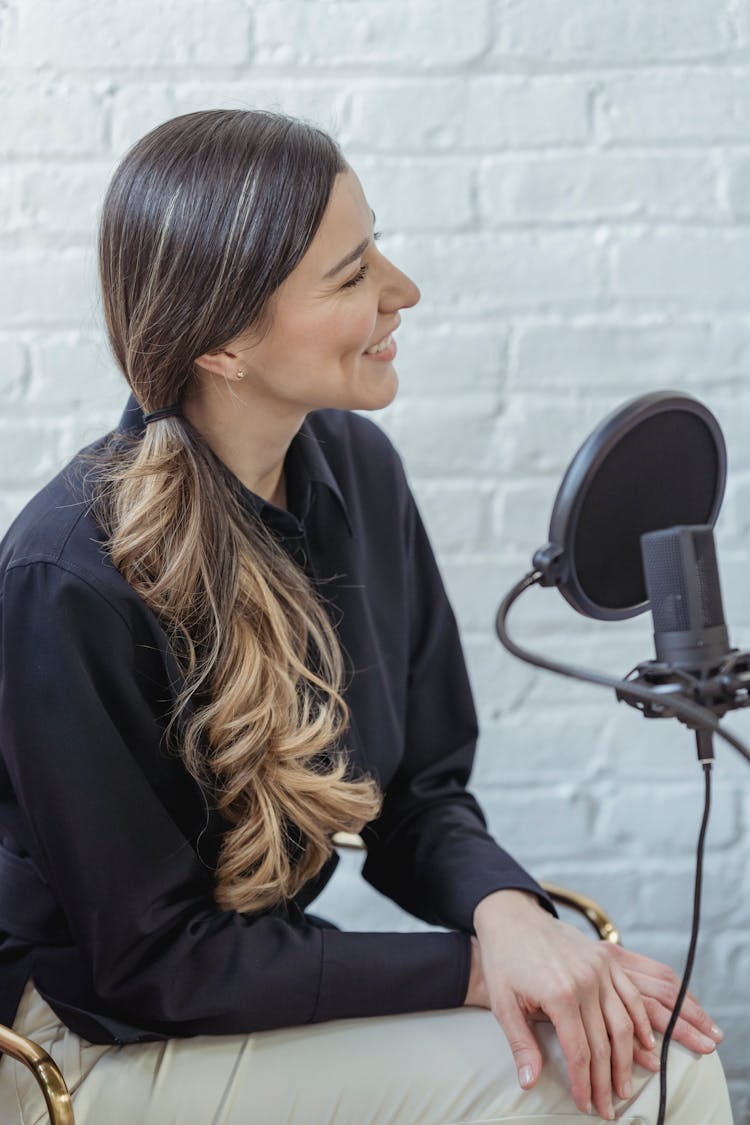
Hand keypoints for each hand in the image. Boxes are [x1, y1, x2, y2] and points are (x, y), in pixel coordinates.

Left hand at [464, 890, 721, 1120]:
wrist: (512, 916)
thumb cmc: (504, 959)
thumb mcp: (503, 1003)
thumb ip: (521, 1044)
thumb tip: (530, 1083)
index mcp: (559, 993)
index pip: (579, 1052)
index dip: (584, 1084)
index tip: (585, 1105)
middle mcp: (585, 981)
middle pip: (604, 1044)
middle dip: (606, 1082)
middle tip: (609, 1109)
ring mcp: (599, 968)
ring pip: (624, 1023)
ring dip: (628, 1060)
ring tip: (624, 1087)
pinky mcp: (606, 958)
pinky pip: (631, 996)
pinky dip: (641, 1023)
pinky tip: (645, 1046)